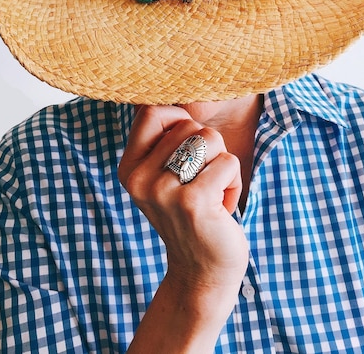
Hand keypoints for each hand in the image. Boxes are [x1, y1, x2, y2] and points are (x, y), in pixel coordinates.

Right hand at [118, 105, 248, 323]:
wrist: (202, 271)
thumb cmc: (191, 213)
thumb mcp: (163, 177)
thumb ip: (163, 140)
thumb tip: (176, 92)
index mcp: (129, 168)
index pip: (152, 112)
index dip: (180, 120)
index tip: (188, 149)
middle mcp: (139, 179)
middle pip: (189, 124)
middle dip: (208, 148)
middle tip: (202, 181)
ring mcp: (163, 191)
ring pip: (209, 139)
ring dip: (223, 165)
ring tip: (212, 192)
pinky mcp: (192, 202)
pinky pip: (227, 162)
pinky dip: (234, 183)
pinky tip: (222, 208)